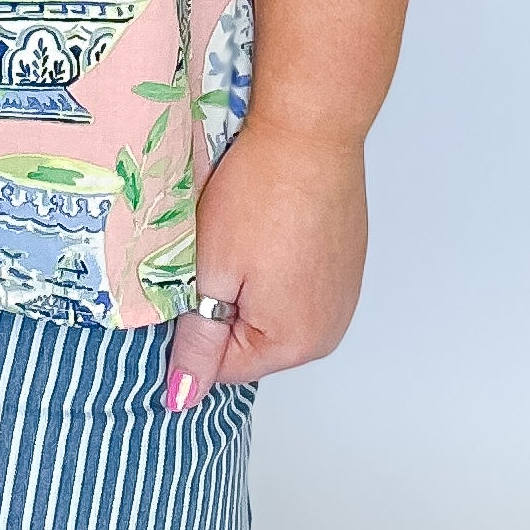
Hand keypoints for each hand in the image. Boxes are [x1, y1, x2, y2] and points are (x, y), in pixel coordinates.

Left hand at [162, 118, 369, 411]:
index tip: (186, 280)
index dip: (192, 325)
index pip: (221, 368)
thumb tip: (183, 397)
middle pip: (250, 343)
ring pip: (272, 312)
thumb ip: (197, 342)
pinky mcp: (345, 265)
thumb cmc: (260, 194)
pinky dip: (275, 265)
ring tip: (242, 235)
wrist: (310, 131)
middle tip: (213, 252)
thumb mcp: (212, 272)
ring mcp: (342, 296)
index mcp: (294, 342)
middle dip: (223, 306)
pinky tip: (266, 226)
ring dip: (249, 285)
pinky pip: (297, 285)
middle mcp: (327, 329)